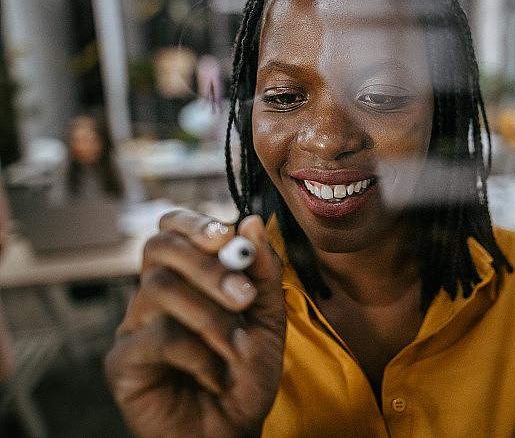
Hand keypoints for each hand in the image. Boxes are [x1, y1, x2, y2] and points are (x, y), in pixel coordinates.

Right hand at [105, 209, 285, 437]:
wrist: (232, 432)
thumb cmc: (245, 376)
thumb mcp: (267, 319)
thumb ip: (262, 272)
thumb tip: (252, 222)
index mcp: (186, 278)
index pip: (172, 229)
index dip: (194, 223)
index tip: (227, 235)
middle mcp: (154, 295)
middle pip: (159, 248)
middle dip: (207, 265)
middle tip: (243, 296)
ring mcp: (135, 326)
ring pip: (161, 288)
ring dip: (212, 317)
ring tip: (238, 348)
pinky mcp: (123, 362)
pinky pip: (158, 336)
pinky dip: (199, 354)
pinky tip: (215, 375)